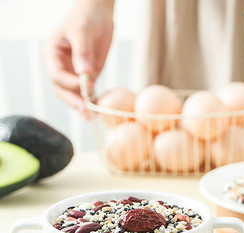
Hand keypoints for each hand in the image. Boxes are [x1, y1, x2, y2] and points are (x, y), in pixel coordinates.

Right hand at [43, 0, 113, 118]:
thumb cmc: (86, 18)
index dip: (69, 84)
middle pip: (63, 90)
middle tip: (86, 111)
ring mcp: (74, 74)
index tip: (85, 86)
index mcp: (52, 55)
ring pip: (74, 94)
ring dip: (83, 105)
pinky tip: (98, 109)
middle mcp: (61, 67)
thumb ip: (82, 53)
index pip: (57, 75)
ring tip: (92, 115)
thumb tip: (84, 74)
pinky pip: (88, 92)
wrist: (99, 15)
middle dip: (74, 101)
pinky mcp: (88, 77)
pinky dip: (92, 101)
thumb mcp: (82, 32)